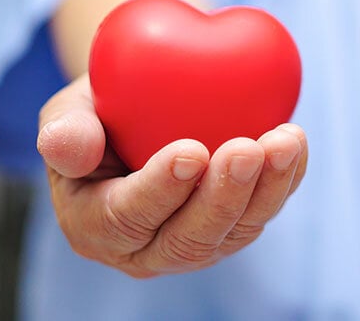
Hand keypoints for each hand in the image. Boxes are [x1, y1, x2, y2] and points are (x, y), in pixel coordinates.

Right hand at [36, 74, 307, 277]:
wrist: (140, 113)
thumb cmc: (101, 110)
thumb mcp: (70, 111)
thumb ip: (65, 129)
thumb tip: (65, 148)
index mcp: (95, 224)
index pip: (126, 218)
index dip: (160, 191)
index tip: (192, 151)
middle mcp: (146, 248)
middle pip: (189, 240)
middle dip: (223, 197)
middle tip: (247, 149)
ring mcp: (195, 241)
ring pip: (236, 231)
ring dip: (267, 188)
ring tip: (286, 140)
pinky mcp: (232, 226)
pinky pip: (263, 211)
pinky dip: (285, 179)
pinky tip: (295, 143)